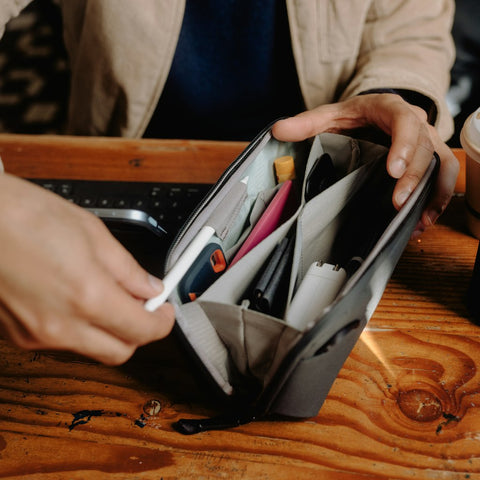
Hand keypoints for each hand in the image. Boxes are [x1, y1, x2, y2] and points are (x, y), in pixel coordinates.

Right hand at [0, 174, 174, 364]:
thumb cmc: (22, 216)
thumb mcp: (92, 233)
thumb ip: (128, 269)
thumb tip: (150, 288)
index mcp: (87, 297)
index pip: (143, 331)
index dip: (162, 323)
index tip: (164, 311)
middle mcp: (60, 327)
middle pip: (119, 352)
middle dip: (138, 332)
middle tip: (142, 305)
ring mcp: (35, 336)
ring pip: (90, 349)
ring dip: (107, 329)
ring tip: (105, 294)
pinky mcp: (16, 336)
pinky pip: (61, 341)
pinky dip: (78, 326)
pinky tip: (74, 298)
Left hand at [272, 94, 458, 234]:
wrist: (373, 114)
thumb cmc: (353, 116)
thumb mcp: (330, 115)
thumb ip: (306, 123)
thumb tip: (278, 130)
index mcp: (391, 109)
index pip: (405, 122)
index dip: (404, 145)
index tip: (393, 171)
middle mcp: (416, 125)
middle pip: (426, 148)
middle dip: (415, 177)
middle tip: (399, 203)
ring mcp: (426, 143)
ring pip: (441, 165)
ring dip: (432, 193)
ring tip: (416, 221)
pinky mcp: (429, 160)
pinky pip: (442, 179)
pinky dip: (436, 200)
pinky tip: (421, 222)